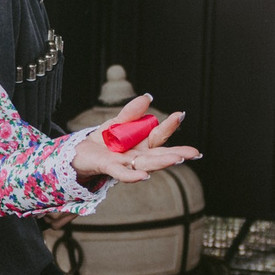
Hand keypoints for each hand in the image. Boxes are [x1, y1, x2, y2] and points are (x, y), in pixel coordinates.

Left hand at [70, 95, 199, 185]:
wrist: (80, 153)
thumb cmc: (103, 141)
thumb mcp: (117, 122)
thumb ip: (131, 112)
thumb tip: (148, 97)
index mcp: (142, 144)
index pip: (159, 135)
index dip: (169, 126)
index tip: (180, 115)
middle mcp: (137, 156)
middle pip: (159, 155)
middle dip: (177, 153)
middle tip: (194, 152)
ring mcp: (125, 164)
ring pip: (146, 164)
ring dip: (162, 163)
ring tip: (178, 159)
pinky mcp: (109, 168)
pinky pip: (123, 173)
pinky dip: (133, 176)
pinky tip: (145, 176)